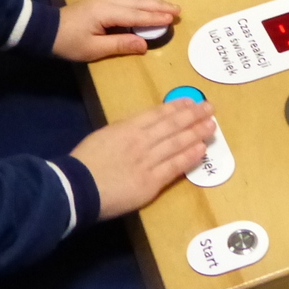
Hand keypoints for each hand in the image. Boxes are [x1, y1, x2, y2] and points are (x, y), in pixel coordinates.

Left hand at [52, 0, 179, 61]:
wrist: (44, 30)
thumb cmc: (68, 43)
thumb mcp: (93, 49)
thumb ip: (120, 44)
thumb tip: (143, 44)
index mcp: (106, 12)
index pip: (136, 15)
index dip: (156, 17)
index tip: (173, 18)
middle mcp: (106, 0)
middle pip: (137, 2)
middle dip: (159, 6)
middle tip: (178, 9)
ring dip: (151, 1)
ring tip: (167, 5)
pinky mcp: (98, 0)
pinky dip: (139, 0)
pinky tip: (145, 2)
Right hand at [71, 100, 214, 218]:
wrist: (78, 186)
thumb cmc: (85, 162)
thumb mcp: (104, 136)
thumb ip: (124, 131)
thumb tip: (142, 129)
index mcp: (127, 127)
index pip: (158, 114)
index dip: (177, 107)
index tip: (191, 101)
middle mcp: (141, 140)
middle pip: (172, 125)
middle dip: (193, 115)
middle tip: (210, 108)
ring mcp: (148, 160)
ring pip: (177, 143)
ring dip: (197, 133)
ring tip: (211, 126)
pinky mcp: (151, 181)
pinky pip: (174, 167)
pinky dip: (189, 157)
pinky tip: (201, 150)